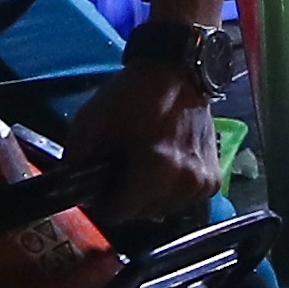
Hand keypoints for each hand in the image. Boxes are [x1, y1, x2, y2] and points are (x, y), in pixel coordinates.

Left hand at [62, 52, 222, 227]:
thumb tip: (76, 193)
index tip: (101, 183)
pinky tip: (164, 166)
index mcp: (156, 170)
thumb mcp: (91, 123)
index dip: (102, 199)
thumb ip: (76, 163)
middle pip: (139, 215)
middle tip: (121, 169)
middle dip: (126, 197)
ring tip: (143, 165)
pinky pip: (181, 201)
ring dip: (148, 196)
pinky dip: (169, 190)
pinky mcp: (212, 181)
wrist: (177, 72)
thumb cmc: (134, 95)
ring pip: (161, 211)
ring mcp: (202, 184)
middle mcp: (184, 183)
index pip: (116, 213)